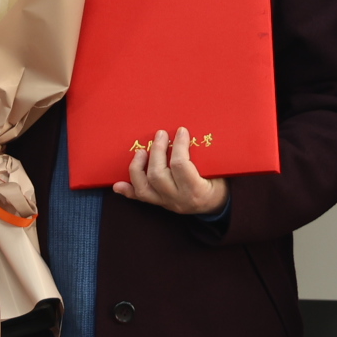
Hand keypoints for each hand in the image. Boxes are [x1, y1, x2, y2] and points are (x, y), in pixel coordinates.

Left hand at [112, 127, 229, 215]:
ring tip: (141, 152)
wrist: (217, 206)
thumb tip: (190, 133)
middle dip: (157, 151)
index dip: (179, 145)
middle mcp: (178, 199)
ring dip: (138, 168)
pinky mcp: (159, 204)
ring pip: (144, 188)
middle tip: (161, 134)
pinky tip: (117, 185)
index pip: (181, 166)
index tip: (181, 130)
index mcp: (196, 190)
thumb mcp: (219, 172)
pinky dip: (128, 191)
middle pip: (158, 175)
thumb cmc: (219, 183)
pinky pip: (140, 199)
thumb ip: (206, 157)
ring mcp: (166, 203)